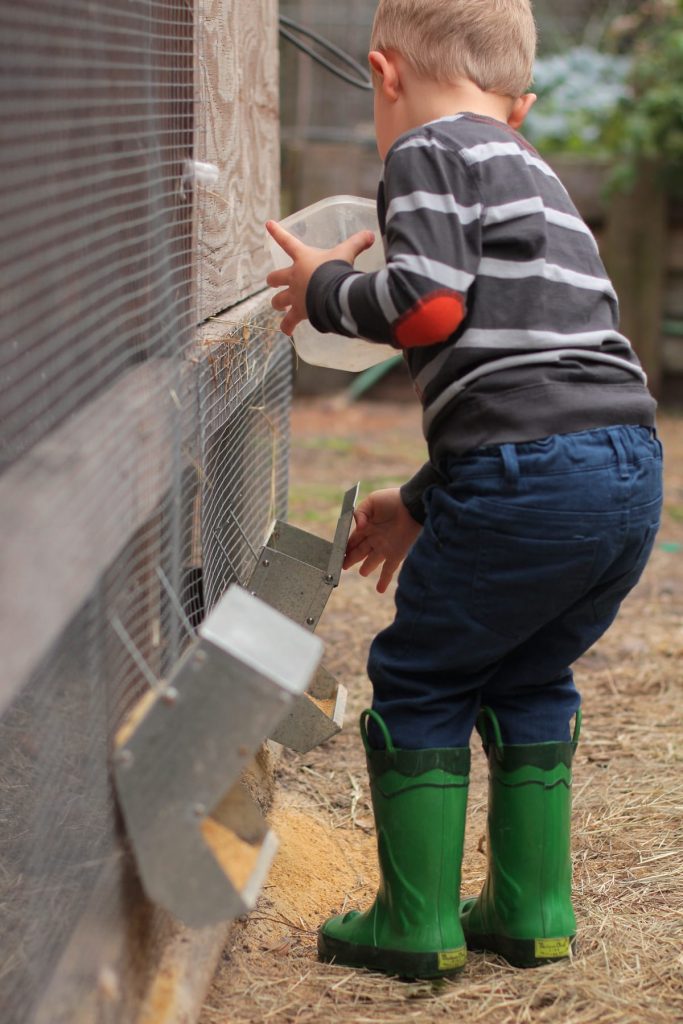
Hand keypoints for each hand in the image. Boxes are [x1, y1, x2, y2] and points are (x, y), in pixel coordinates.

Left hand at [265, 220, 374, 335]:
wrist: (333, 293)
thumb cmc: (337, 270)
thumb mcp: (347, 253)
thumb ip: (358, 243)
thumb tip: (371, 234)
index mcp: (303, 259)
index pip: (287, 241)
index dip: (277, 232)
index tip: (268, 224)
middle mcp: (294, 277)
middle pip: (274, 278)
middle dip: (273, 281)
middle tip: (274, 283)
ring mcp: (295, 296)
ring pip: (277, 301)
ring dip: (278, 304)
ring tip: (281, 308)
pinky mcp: (299, 312)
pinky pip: (289, 322)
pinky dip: (287, 327)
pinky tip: (287, 331)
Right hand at [344, 488, 421, 593]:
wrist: (413, 504)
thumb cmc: (392, 500)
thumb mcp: (372, 502)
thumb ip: (360, 513)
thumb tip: (359, 528)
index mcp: (367, 526)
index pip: (352, 539)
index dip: (345, 547)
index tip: (337, 554)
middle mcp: (375, 538)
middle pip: (359, 552)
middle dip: (351, 559)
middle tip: (342, 566)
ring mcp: (385, 547)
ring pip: (372, 561)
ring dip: (366, 568)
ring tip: (362, 572)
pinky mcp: (396, 554)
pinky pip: (388, 570)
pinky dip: (384, 580)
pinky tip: (379, 590)